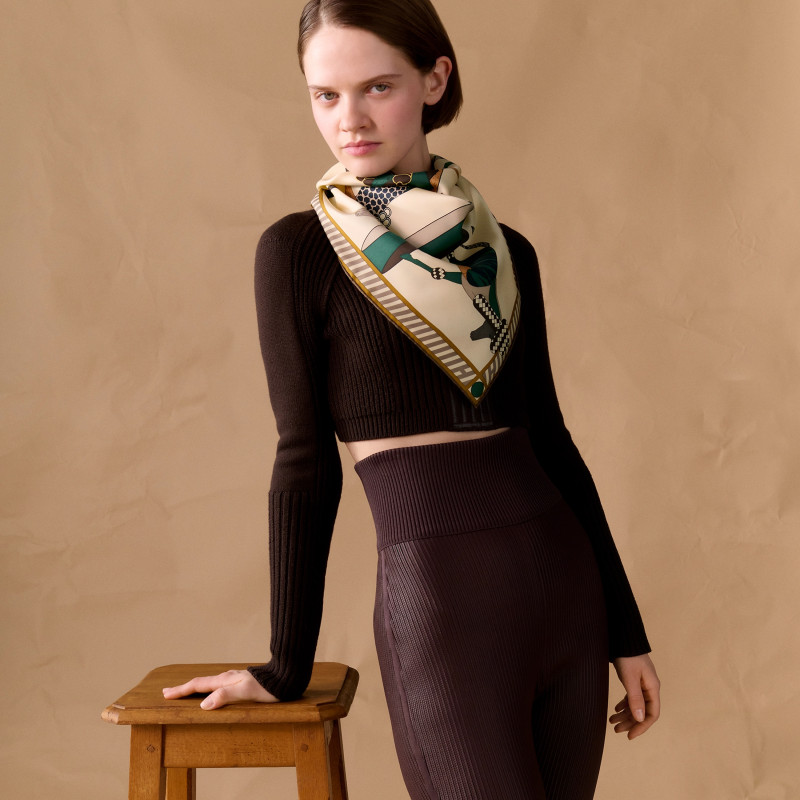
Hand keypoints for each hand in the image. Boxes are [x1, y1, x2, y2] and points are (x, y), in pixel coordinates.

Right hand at [162, 669, 278, 709]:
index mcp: (225, 680)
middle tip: (167, 692)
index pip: (198, 685)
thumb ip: (225, 696)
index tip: (165, 694)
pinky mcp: (241, 683)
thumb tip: (203, 705)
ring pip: (209, 683)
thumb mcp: (246, 692)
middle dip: (183, 688)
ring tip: (185, 691)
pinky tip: (211, 691)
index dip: (181, 690)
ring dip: (195, 687)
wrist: (285, 677)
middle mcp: (227, 678)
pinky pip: (218, 685)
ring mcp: (234, 679)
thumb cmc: (267, 687)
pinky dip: (207, 688)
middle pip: (200, 682)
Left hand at [610, 653, 659, 738]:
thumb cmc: (627, 656)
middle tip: (616, 730)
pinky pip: (631, 696)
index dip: (642, 727)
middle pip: (642, 711)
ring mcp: (642, 683)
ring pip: (636, 705)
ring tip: (612, 721)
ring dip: (625, 714)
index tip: (630, 736)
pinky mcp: (635, 679)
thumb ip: (635, 698)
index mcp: (652, 688)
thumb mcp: (629, 677)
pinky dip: (624, 704)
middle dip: (630, 722)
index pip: (651, 714)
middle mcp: (649, 687)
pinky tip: (616, 708)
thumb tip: (640, 719)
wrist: (623, 637)